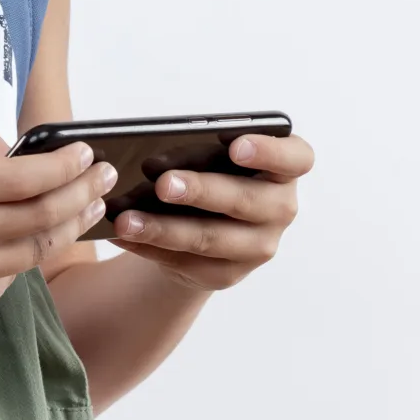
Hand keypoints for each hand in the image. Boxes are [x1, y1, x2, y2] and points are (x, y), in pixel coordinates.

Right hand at [0, 126, 119, 325]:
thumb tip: (20, 153)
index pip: (23, 177)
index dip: (64, 166)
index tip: (85, 154)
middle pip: (40, 214)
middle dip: (82, 193)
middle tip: (103, 177)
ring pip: (35, 249)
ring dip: (71, 226)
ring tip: (91, 206)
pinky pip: (10, 276)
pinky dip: (29, 253)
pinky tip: (42, 235)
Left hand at [109, 130, 314, 292]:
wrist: (206, 226)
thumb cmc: (211, 173)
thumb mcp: (211, 156)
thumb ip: (198, 149)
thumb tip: (153, 153)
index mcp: (284, 169)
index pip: (296, 158)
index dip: (270, 152)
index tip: (236, 146)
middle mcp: (280, 208)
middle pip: (246, 200)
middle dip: (201, 191)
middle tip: (163, 184)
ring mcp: (258, 246)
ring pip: (211, 239)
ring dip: (164, 229)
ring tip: (126, 219)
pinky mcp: (228, 274)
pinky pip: (187, 262)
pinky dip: (149, 248)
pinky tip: (122, 235)